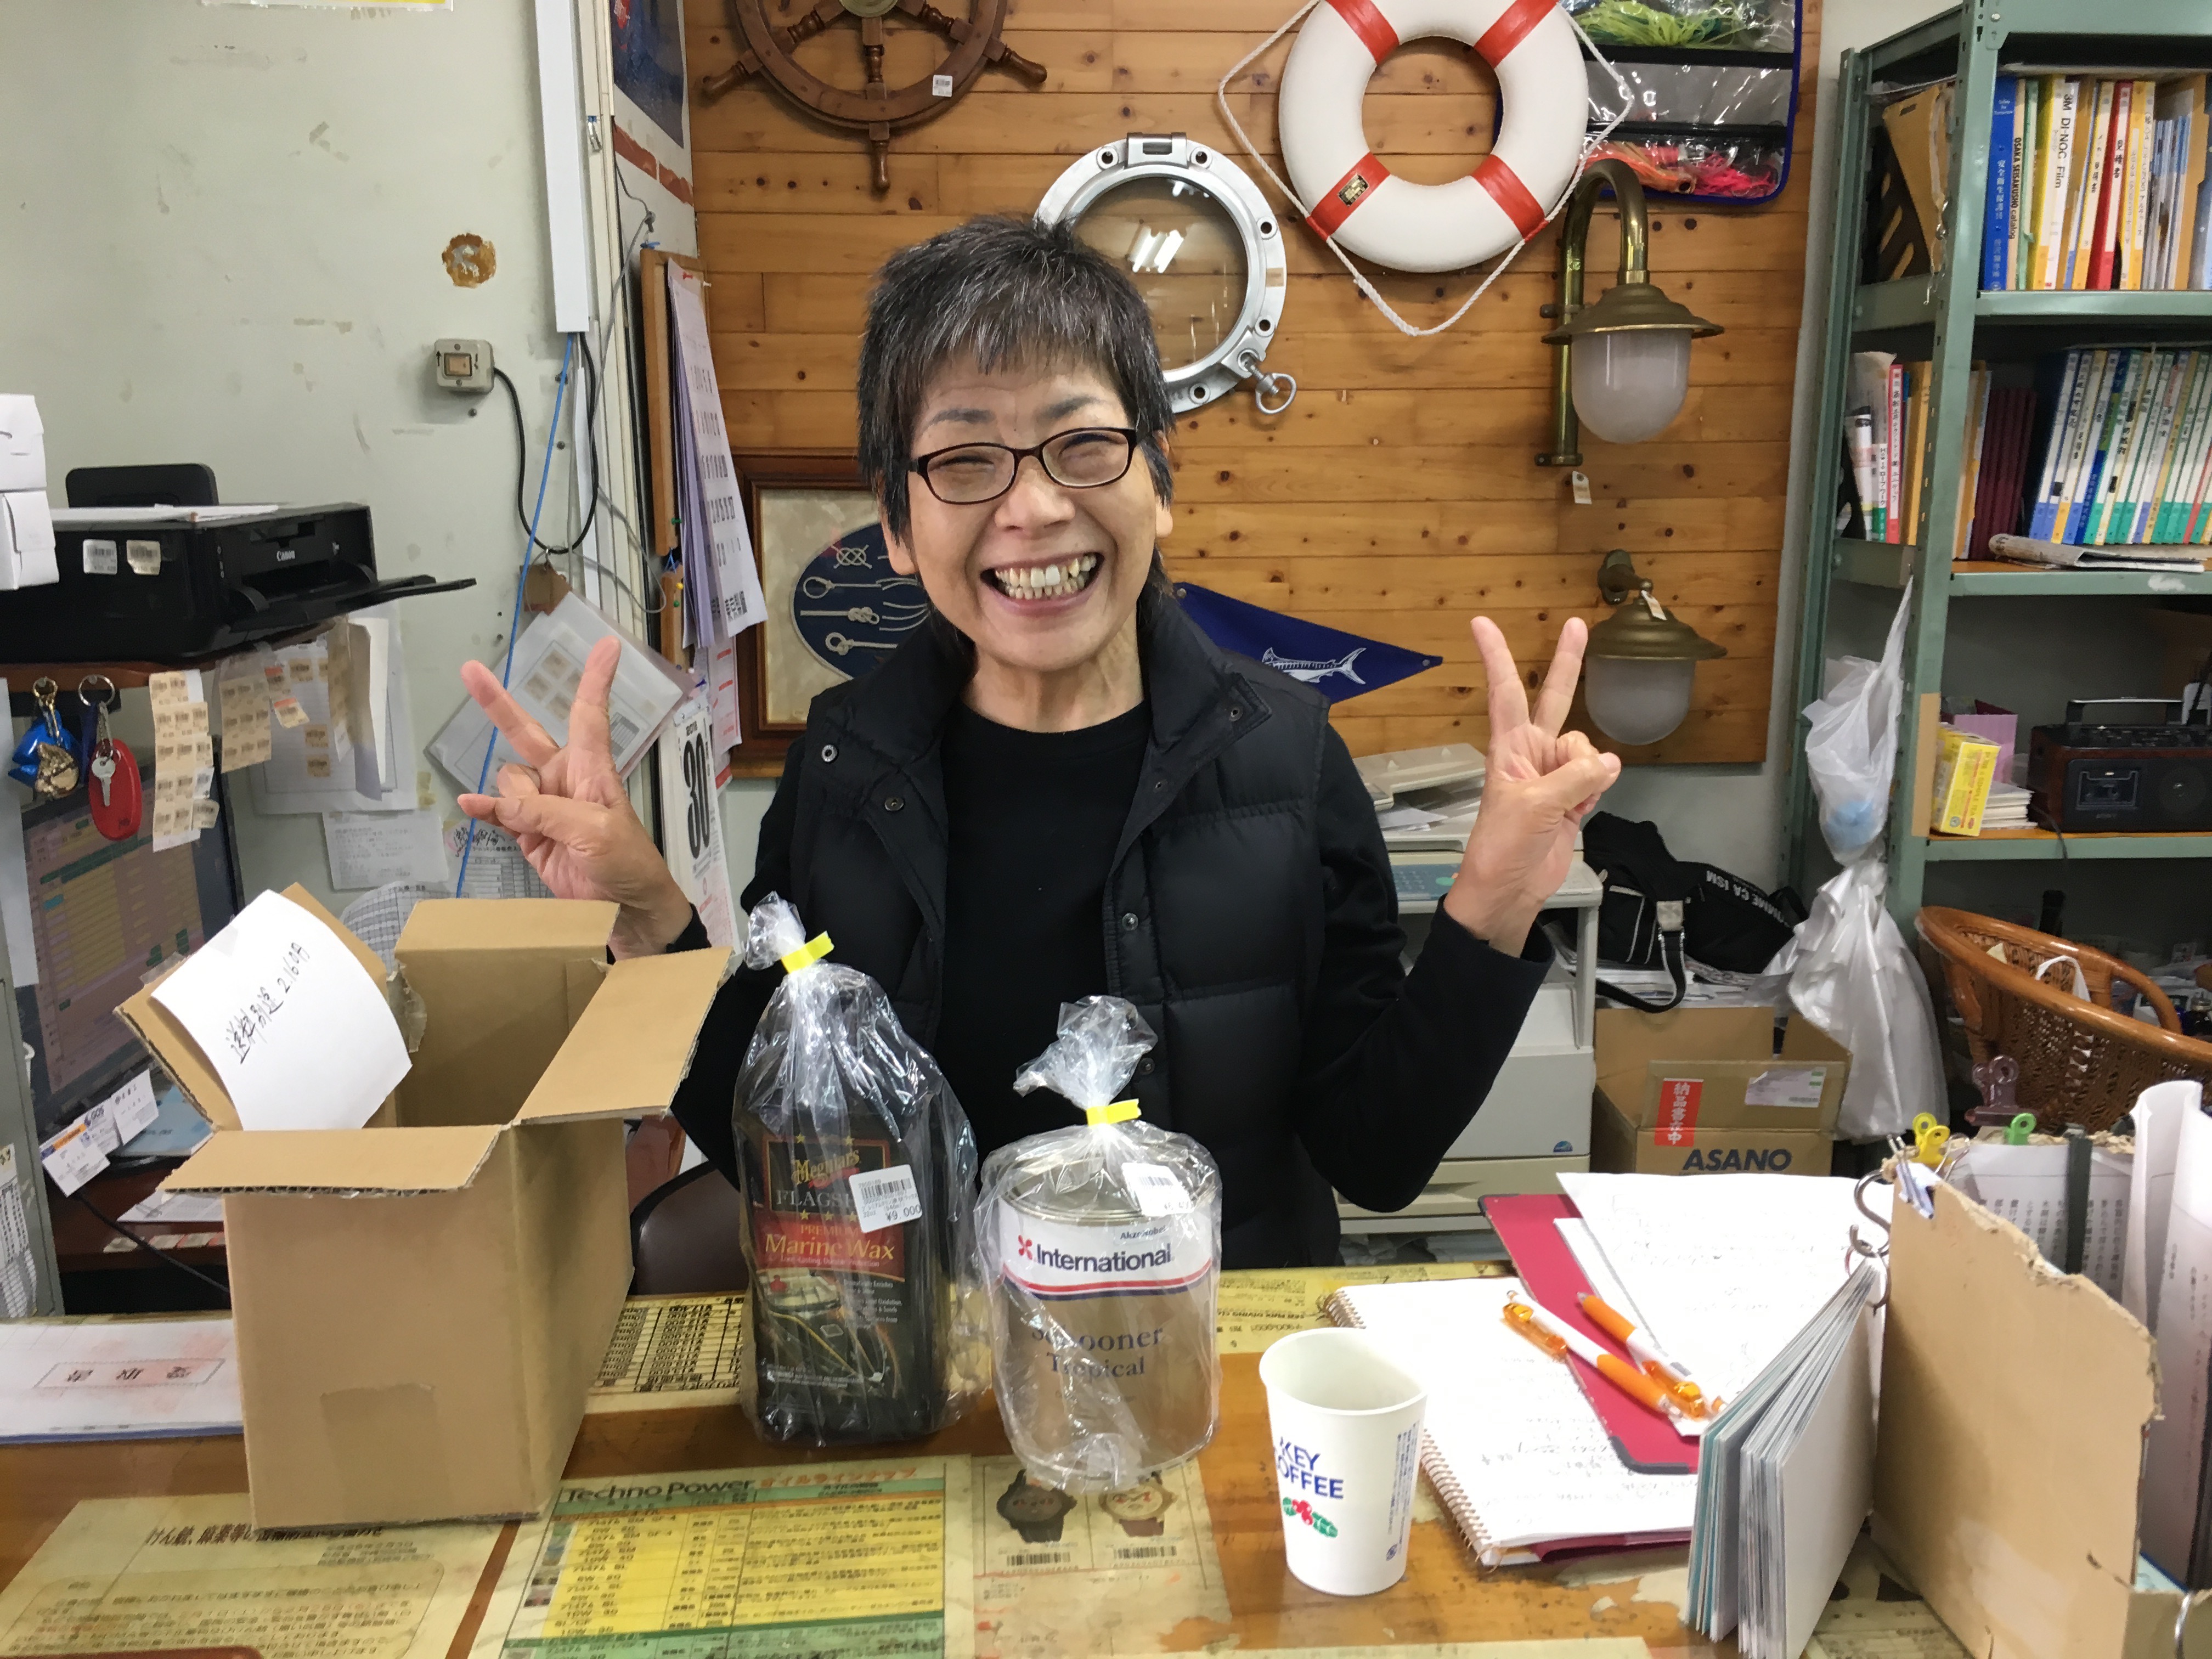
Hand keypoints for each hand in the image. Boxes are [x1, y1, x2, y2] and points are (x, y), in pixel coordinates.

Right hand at [455, 636, 693, 958]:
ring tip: (537, 830)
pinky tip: (468, 805)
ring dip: (511, 801)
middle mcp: (565, 780)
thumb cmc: (628, 864)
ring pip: (509, 783)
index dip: (595, 679)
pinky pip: (499, 814)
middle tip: (469, 671)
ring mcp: (545, 808)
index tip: (608, 645)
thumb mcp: (594, 832)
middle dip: (498, 704)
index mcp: (592, 769)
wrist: (627, 911)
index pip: (589, 715)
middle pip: (527, 733)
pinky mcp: (531, 836)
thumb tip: (500, 801)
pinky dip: (484, 809)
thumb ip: (546, 812)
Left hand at [1443, 616, 1621, 953]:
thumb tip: (1608, 762)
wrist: (1508, 891)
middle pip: (1554, 699)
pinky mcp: (1572, 797)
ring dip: (1589, 771)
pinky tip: (1584, 808)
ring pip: (1587, 748)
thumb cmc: (1501, 847)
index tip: (1480, 623)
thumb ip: (1575, 778)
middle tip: (1578, 625)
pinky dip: (1599, 789)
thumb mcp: (1534, 806)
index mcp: (1509, 748)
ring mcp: (1554, 775)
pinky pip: (1599, 777)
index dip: (1497, 657)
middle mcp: (1532, 753)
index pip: (1504, 692)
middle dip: (1568, 663)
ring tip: (1570, 801)